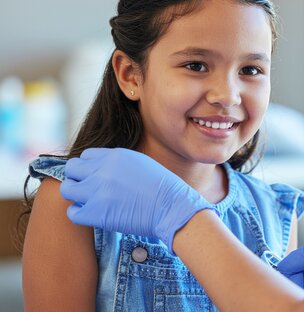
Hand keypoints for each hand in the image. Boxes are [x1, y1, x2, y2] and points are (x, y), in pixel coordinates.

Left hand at [61, 147, 214, 252]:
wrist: (170, 207)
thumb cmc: (161, 188)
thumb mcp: (140, 163)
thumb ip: (117, 163)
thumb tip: (102, 168)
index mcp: (114, 156)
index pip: (85, 156)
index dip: (89, 167)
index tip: (95, 177)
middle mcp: (102, 171)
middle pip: (71, 169)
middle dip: (78, 178)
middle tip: (89, 188)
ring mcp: (97, 192)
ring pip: (67, 188)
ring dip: (76, 194)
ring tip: (89, 201)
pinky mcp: (96, 213)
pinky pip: (73, 211)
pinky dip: (79, 212)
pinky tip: (91, 213)